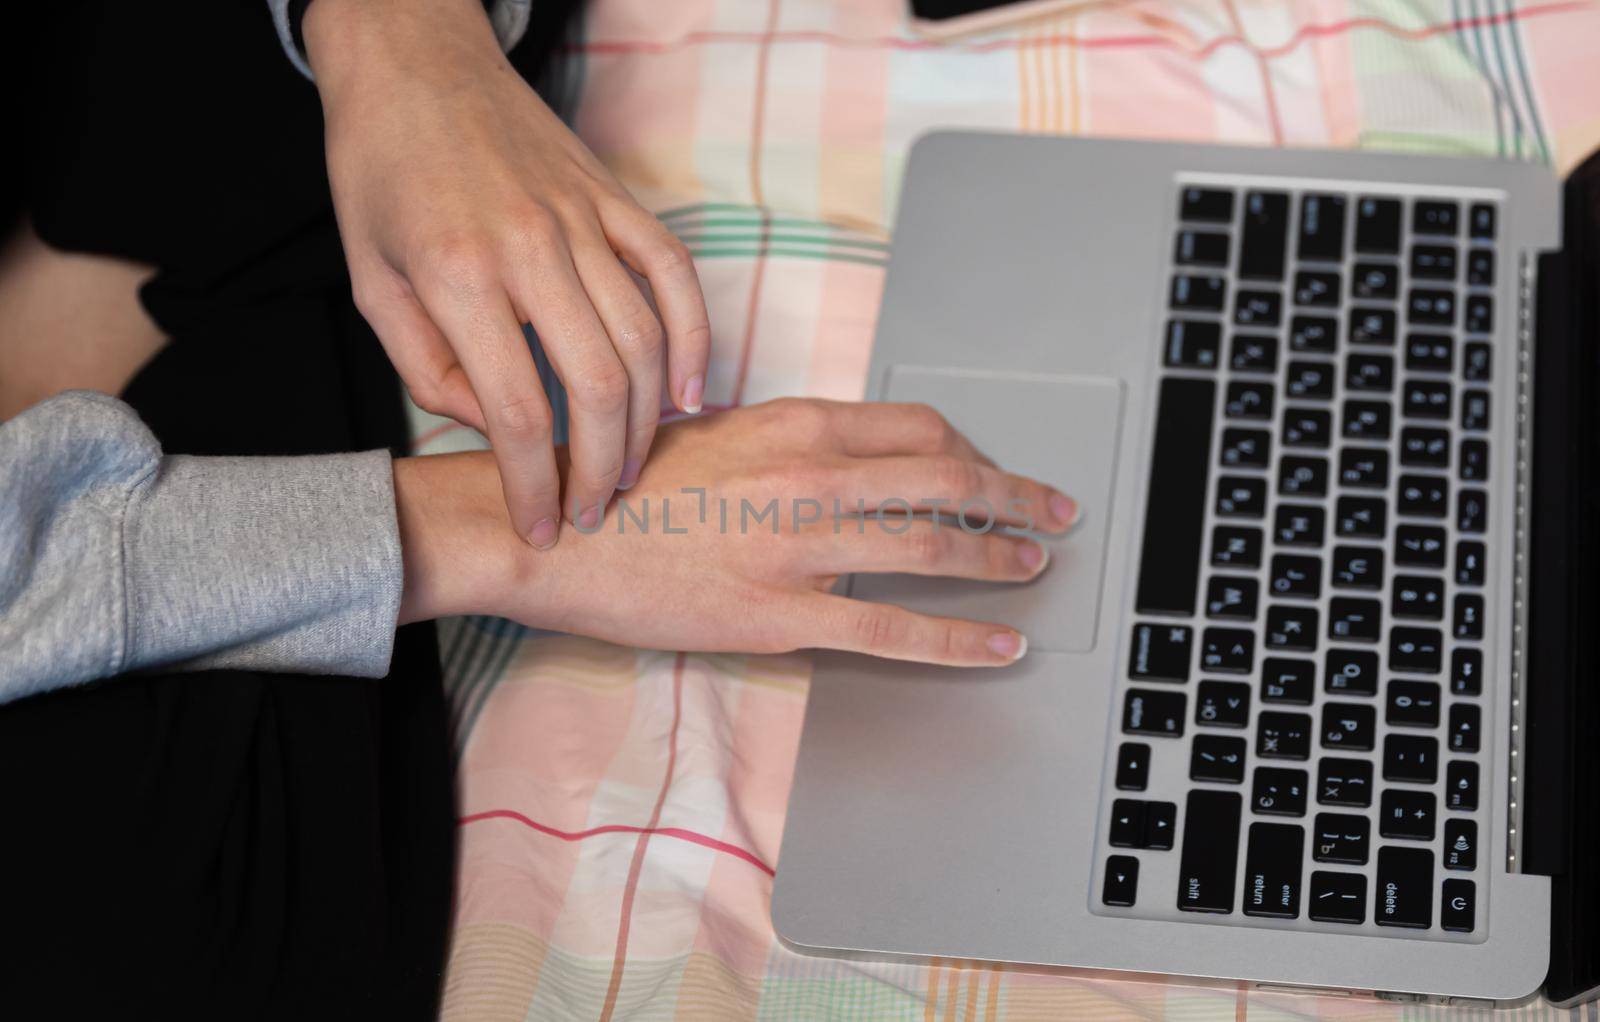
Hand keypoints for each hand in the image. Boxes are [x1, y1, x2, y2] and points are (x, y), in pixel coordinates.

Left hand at [305, 0, 709, 548]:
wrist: (414, 65)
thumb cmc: (382, 177)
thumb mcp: (369, 285)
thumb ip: (429, 371)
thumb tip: (499, 430)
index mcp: (456, 273)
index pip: (517, 411)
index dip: (535, 485)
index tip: (541, 528)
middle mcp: (529, 246)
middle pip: (596, 385)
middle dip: (604, 469)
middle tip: (597, 512)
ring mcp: (582, 218)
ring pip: (644, 339)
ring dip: (647, 421)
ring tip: (633, 469)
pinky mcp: (615, 198)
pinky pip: (675, 274)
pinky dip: (693, 338)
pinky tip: (687, 394)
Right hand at [395, 400, 1079, 665]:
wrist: (550, 533)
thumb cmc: (622, 483)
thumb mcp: (714, 434)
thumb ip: (786, 443)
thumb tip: (840, 461)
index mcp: (795, 421)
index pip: (918, 428)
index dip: (972, 451)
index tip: (992, 470)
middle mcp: (812, 475)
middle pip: (948, 477)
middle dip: (1017, 497)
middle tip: (1057, 512)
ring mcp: (801, 546)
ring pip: (935, 545)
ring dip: (1001, 556)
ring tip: (1036, 570)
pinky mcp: (781, 615)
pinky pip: (893, 628)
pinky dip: (960, 638)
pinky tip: (999, 645)